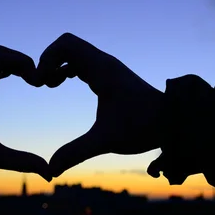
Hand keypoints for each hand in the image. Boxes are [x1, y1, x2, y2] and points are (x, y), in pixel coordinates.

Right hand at [35, 33, 163, 176]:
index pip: (66, 45)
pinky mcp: (110, 75)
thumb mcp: (105, 141)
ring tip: (49, 85)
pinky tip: (62, 84)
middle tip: (41, 84)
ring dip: (57, 64)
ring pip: (74, 52)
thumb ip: (75, 152)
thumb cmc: (143, 127)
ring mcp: (108, 68)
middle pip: (66, 45)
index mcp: (102, 70)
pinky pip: (82, 61)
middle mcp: (104, 63)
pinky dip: (67, 68)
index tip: (41, 83)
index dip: (46, 58)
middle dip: (48, 61)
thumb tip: (50, 170)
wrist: (173, 122)